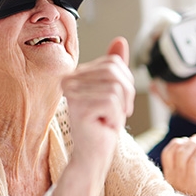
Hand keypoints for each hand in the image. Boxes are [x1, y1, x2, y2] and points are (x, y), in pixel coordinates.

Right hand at [62, 37, 134, 164]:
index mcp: (76, 74)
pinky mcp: (79, 108)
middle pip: (115, 72)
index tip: (118, 103)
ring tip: (109, 120)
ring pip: (116, 87)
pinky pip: (113, 103)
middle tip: (117, 113)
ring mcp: (71, 94)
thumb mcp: (114, 91)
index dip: (126, 83)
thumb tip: (120, 40)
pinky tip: (104, 126)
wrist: (93, 155)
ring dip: (121, 108)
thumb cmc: (103, 124)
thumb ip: (115, 67)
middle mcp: (69, 81)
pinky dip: (116, 118)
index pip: (113, 63)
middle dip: (126, 94)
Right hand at [161, 134, 195, 195]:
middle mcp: (177, 178)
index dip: (176, 143)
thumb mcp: (177, 179)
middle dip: (190, 143)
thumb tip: (190, 140)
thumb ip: (179, 162)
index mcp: (169, 175)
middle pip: (181, 153)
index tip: (184, 141)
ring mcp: (190, 183)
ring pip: (194, 160)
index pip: (167, 154)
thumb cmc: (187, 191)